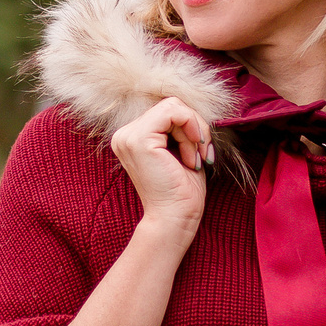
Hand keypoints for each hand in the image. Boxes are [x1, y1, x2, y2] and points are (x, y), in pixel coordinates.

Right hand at [109, 95, 212, 238]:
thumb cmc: (182, 192)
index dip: (190, 125)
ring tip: (194, 158)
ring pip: (173, 106)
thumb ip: (180, 129)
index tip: (200, 153)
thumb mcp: (181, 151)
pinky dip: (191, 128)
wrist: (175, 219)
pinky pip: (173, 112)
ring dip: (193, 131)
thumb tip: (192, 106)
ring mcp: (128, 136)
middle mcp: (124, 135)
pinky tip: (191, 154)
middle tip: (201, 155)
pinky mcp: (139, 139)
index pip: (166, 111)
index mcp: (131, 138)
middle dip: (194, 127)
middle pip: (170, 105)